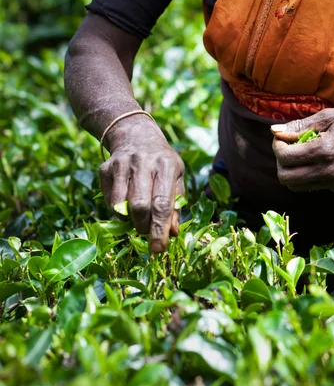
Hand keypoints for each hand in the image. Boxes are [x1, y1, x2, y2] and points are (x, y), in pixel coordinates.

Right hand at [99, 116, 184, 252]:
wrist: (136, 136)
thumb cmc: (162, 164)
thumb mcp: (176, 178)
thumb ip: (176, 205)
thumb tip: (172, 233)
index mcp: (166, 165)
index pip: (162, 204)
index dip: (160, 229)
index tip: (159, 249)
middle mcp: (143, 163)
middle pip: (140, 206)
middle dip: (144, 227)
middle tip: (148, 234)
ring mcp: (121, 164)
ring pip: (121, 206)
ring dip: (130, 221)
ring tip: (140, 220)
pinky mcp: (105, 168)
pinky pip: (109, 201)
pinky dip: (118, 212)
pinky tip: (127, 206)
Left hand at [271, 107, 333, 191]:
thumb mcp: (328, 117)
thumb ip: (300, 126)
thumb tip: (275, 131)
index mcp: (324, 151)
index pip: (286, 158)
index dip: (277, 147)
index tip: (282, 138)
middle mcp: (328, 171)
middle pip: (286, 179)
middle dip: (281, 163)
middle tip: (288, 148)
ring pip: (297, 186)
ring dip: (292, 171)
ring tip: (300, 155)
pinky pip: (312, 186)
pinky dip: (306, 176)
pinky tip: (315, 161)